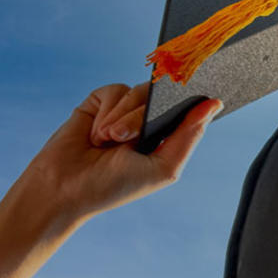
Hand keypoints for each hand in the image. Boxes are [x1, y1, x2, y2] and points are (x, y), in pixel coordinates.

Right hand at [0, 83, 219, 277]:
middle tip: (124, 139)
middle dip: (141, 117)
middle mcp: (148, 123)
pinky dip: (105, 110)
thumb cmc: (114, 186)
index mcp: (167, 139)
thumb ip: (189, 136)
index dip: (192, 99)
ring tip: (106, 140)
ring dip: (122, 116)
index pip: (189, 110)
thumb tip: (213, 104)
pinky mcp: (100, 103)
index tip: (196, 89)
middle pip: (162, 98)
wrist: (64, 188)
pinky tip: (94, 132)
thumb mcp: (163, 167)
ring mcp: (124, 111)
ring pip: (138, 92)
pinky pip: (114, 90)